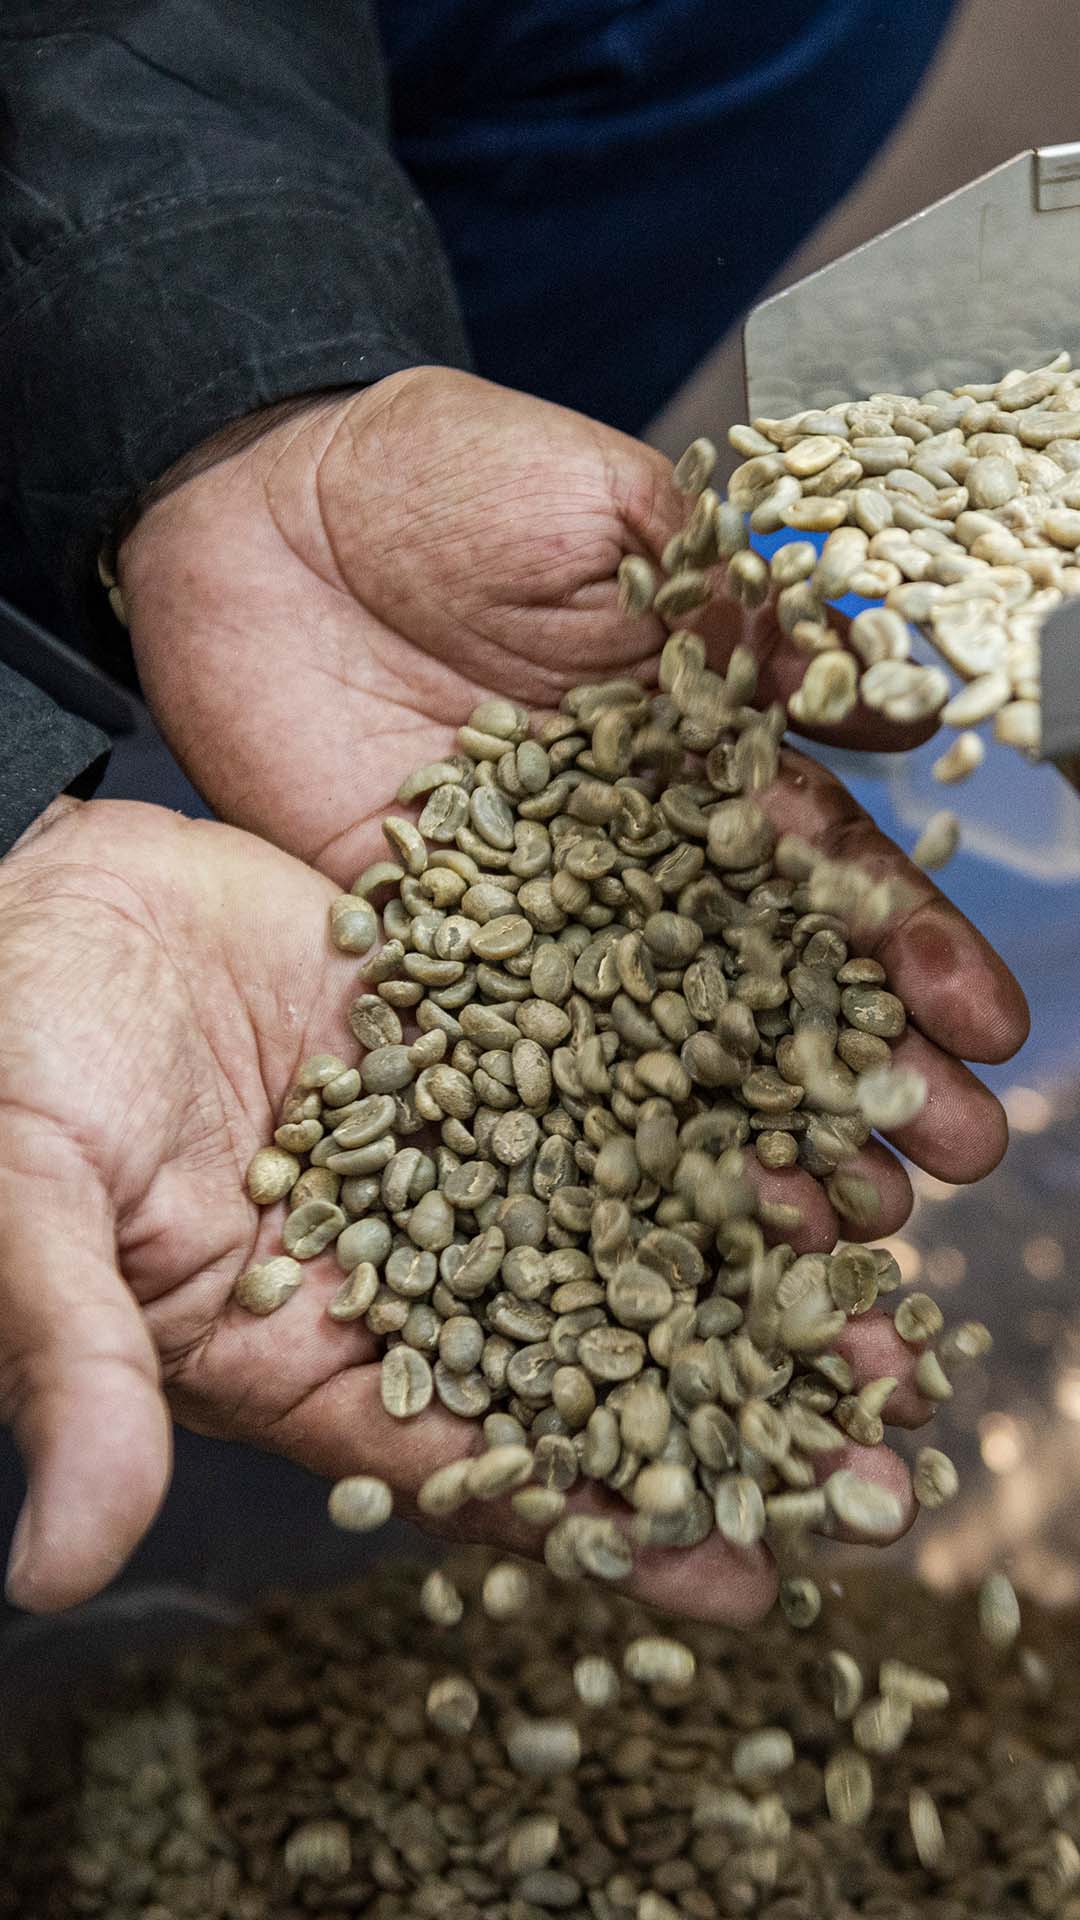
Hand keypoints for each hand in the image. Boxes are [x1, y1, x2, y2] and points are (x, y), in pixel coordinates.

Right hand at [0, 797, 1016, 1624]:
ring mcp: (446, 1133)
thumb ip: (78, 1368)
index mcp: (298, 1340)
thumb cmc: (7, 1064)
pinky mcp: (469, 1021)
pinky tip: (793, 1120)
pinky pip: (598, 1062)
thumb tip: (56, 1566)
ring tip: (876, 1295)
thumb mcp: (31, 1212)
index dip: (602, 1524)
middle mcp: (398, 1251)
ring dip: (738, 1258)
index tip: (747, 1578)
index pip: (471, 1462)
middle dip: (723, 1409)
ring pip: (613, 1211)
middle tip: (877, 1462)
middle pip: (581, 1350)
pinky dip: (694, 1098)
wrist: (34, 898)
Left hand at [119, 368, 1027, 1209]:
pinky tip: (658, 1209)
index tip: (984, 1024)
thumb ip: (737, 613)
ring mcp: (528, 908)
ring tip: (850, 1219)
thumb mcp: (614, 515)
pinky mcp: (420, 944)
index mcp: (695, 747)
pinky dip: (578, 1132)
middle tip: (955, 1154)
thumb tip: (890, 706)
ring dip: (750, 1129)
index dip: (903, 942)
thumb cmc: (446, 478)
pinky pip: (506, 1051)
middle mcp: (626, 848)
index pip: (819, 861)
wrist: (260, 505)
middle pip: (759, 976)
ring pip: (655, 1038)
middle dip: (860, 1067)